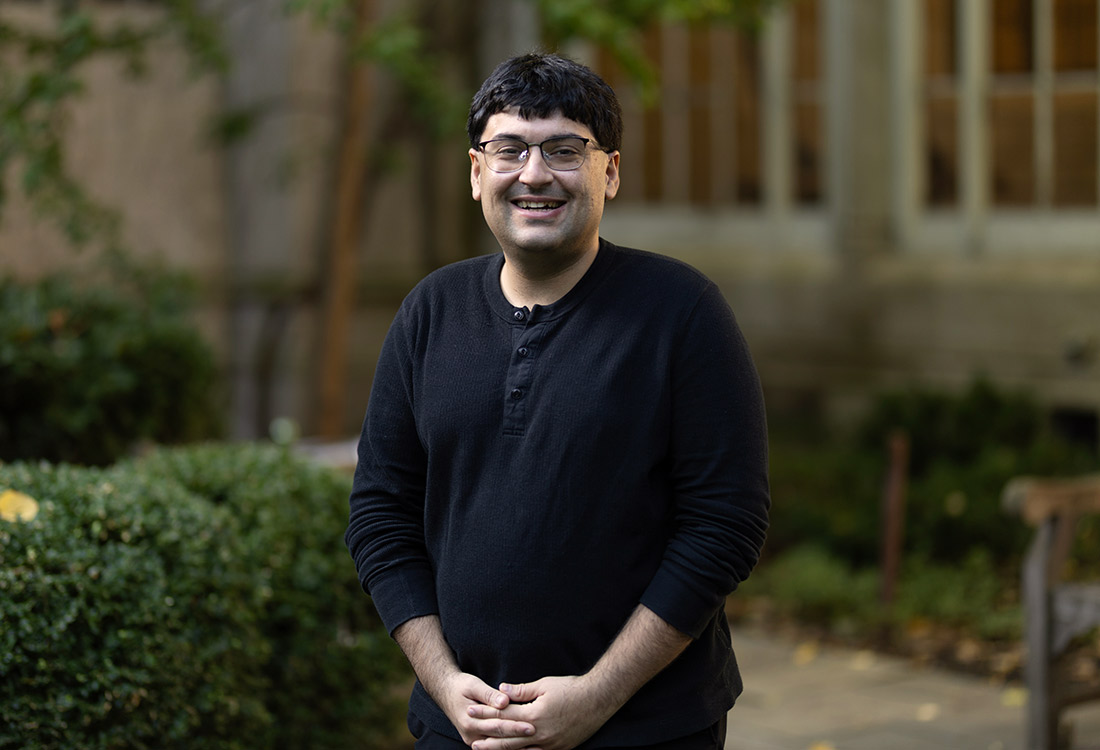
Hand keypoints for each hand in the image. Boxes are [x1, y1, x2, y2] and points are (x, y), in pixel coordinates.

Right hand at [436, 671, 535, 745]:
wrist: (446, 692)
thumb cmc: (461, 686)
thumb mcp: (473, 685)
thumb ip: (489, 695)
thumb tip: (504, 701)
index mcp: (469, 721)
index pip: (497, 726)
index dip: (515, 726)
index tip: (531, 726)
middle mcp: (471, 735)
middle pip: (499, 738)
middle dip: (518, 737)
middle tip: (536, 735)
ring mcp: (474, 740)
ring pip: (497, 746)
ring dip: (515, 746)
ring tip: (534, 745)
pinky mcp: (478, 741)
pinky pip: (495, 746)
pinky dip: (509, 747)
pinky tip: (523, 747)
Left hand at [467, 675, 616, 749]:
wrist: (598, 700)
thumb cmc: (571, 688)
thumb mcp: (544, 685)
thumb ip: (521, 690)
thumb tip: (501, 690)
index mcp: (533, 715)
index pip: (503, 715)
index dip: (485, 713)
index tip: (470, 711)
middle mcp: (539, 733)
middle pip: (507, 738)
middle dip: (488, 738)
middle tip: (472, 741)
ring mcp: (550, 744)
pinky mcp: (559, 748)